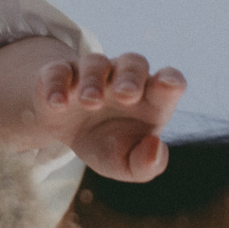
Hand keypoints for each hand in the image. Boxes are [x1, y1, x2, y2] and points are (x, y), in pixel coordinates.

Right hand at [35, 50, 185, 181]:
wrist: (69, 135)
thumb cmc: (109, 145)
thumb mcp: (126, 164)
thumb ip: (146, 164)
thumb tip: (154, 147)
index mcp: (149, 98)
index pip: (169, 80)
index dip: (171, 80)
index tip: (168, 86)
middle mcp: (122, 79)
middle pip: (133, 63)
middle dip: (131, 78)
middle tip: (126, 96)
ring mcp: (91, 74)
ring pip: (96, 63)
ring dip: (94, 81)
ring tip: (90, 102)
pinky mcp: (59, 75)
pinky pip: (58, 70)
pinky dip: (57, 83)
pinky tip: (59, 103)